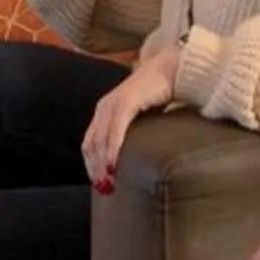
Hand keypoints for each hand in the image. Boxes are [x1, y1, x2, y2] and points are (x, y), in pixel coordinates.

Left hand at [80, 49, 177, 190]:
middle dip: (95, 169)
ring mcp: (113, 103)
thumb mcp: (140, 118)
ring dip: (102, 164)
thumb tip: (130, 161)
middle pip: (91, 145)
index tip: (99, 184)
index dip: (91, 166)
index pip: (89, 144)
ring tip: (109, 183)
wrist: (170, 69)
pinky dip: (112, 150)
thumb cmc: (159, 96)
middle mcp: (104, 107)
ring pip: (100, 140)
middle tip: (105, 189)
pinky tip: (114, 165)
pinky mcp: (126, 102)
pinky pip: (115, 130)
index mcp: (104, 112)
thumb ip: (131, 133)